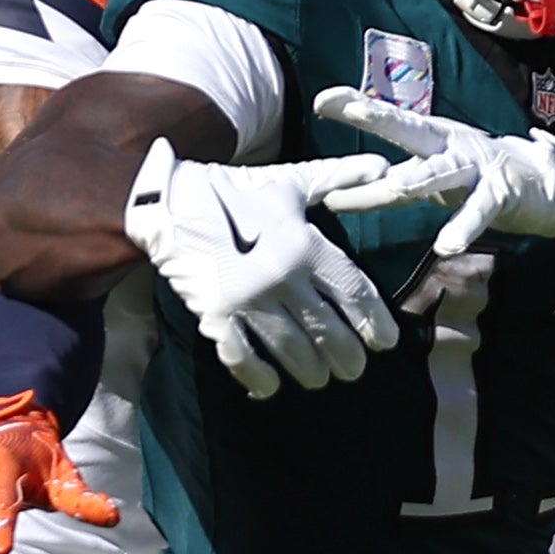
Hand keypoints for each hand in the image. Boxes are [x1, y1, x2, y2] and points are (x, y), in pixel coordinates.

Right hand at [123, 137, 399, 397]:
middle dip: (347, 359)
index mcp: (306, 245)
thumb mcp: (291, 182)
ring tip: (316, 378)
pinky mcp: (216, 314)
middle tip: (351, 370)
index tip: (384, 342)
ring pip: (292, 352)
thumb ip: (338, 178)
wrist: (171, 199)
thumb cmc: (235, 192)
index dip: (375, 323)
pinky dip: (260, 378)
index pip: (355, 293)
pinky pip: (244, 359)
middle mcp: (283, 275)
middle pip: (330, 333)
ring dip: (310, 373)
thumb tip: (383, 167)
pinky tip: (269, 386)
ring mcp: (249, 298)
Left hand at [307, 90, 554, 256]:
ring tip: (393, 184)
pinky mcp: (501, 194)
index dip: (357, 108)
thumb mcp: (432, 176)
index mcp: (431, 140)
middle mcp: (449, 147)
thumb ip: (389, 183)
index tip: (322, 98)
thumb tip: (337, 191)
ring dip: (416, 177)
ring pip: (440, 172)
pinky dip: (463, 228)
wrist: (549, 188)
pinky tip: (445, 246)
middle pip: (409, 130)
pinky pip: (479, 213)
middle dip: (379, 117)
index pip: (388, 124)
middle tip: (351, 108)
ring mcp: (476, 168)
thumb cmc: (479, 181)